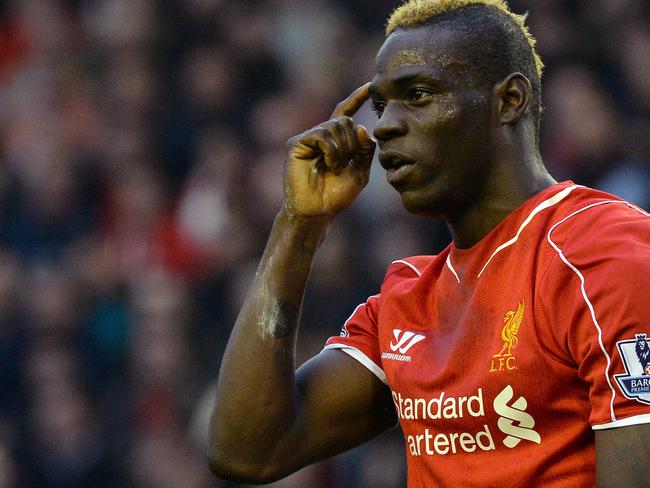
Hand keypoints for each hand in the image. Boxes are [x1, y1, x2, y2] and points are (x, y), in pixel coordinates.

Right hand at [284, 84, 375, 220]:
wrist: (317, 212)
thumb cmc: (336, 196)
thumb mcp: (359, 172)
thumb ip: (365, 150)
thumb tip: (362, 127)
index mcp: (334, 140)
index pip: (345, 112)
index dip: (357, 98)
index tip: (370, 86)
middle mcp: (319, 136)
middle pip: (345, 121)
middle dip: (352, 143)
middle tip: (346, 163)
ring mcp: (307, 139)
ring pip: (335, 126)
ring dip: (342, 149)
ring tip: (336, 167)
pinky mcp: (296, 144)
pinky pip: (321, 134)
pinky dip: (331, 150)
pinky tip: (329, 165)